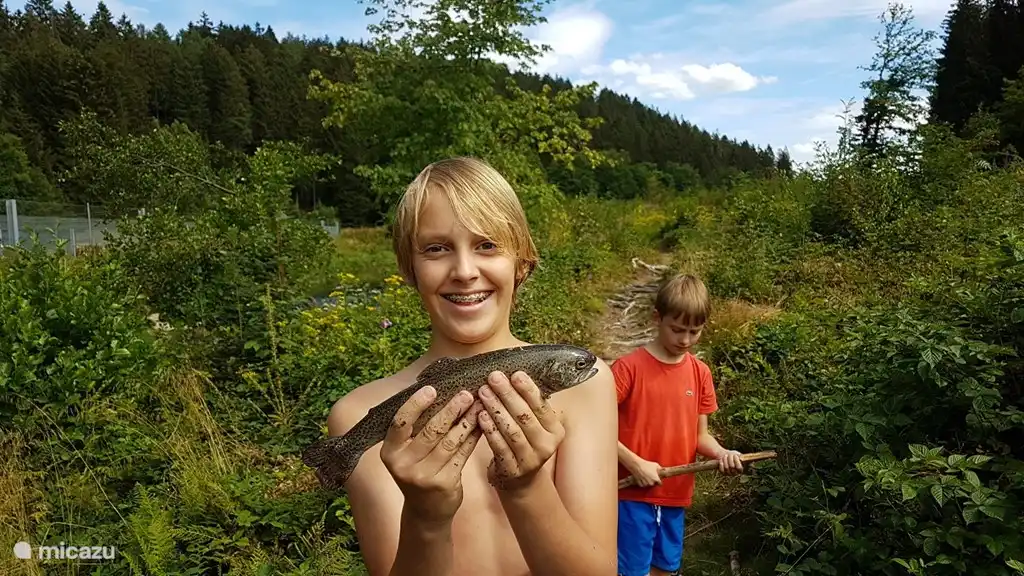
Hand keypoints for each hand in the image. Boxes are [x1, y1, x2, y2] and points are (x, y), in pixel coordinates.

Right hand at [379, 385, 484, 525]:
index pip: (400, 423)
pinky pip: (462, 453)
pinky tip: (481, 424)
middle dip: (451, 410)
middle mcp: (404, 465)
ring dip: (466, 421)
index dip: (415, 404)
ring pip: (450, 441)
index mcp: (390, 452)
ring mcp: (424, 476)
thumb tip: (440, 392)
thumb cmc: (418, 471)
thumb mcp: (408, 453)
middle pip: (430, 431)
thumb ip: (417, 428)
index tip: (431, 389)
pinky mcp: (444, 483)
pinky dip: (473, 437)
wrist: (425, 511)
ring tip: (478, 405)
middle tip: (466, 394)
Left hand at [477, 370, 564, 491]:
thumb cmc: (525, 443)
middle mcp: (546, 445)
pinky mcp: (513, 470)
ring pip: (512, 431)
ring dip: (496, 409)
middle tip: (493, 378)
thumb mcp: (535, 426)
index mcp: (555, 430)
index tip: (515, 374)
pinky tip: (480, 416)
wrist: (521, 481)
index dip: (528, 389)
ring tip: (484, 393)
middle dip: (508, 395)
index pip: (541, 406)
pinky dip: (490, 430)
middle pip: (525, 416)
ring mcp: (530, 460)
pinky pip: (500, 447)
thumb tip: (511, 375)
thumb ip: (528, 405)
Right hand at [628, 458, 662, 487]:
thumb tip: (663, 470)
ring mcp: (645, 483)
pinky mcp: (640, 483)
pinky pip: (642, 485)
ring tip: (646, 476)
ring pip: (647, 485)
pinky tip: (642, 478)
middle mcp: (651, 483)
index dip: (659, 481)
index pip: (660, 484)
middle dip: (652, 481)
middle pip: (653, 484)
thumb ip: (660, 469)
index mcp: (656, 479)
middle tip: (650, 476)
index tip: (658, 479)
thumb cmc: (646, 464)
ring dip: (647, 482)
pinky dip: (642, 482)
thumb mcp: (656, 465)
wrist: (637, 465)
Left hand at [717, 450, 743, 474]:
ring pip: (726, 467)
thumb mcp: (738, 455)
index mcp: (740, 469)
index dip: (736, 461)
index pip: (739, 467)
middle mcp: (735, 473)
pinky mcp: (723, 473)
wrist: (727, 457)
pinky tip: (721, 459)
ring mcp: (729, 474)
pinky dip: (721, 464)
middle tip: (729, 454)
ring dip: (725, 460)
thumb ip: (740, 456)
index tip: (735, 455)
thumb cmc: (734, 456)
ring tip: (725, 455)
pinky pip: (721, 469)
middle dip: (730, 459)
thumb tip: (741, 457)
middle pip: (732, 466)